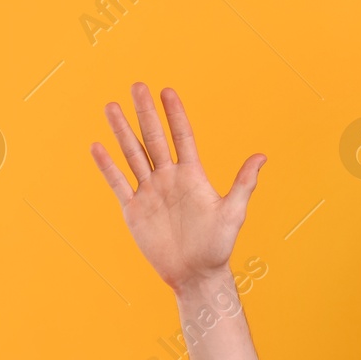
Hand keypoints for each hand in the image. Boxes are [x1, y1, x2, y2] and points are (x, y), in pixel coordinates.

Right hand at [90, 82, 265, 292]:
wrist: (196, 274)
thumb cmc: (218, 245)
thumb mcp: (233, 212)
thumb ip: (244, 183)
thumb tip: (262, 156)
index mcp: (192, 175)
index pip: (182, 137)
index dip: (175, 115)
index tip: (167, 91)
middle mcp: (169, 178)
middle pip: (154, 139)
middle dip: (145, 113)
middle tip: (137, 85)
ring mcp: (150, 192)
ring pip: (133, 155)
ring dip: (122, 131)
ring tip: (111, 106)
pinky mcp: (134, 209)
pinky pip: (118, 183)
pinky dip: (107, 166)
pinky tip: (97, 146)